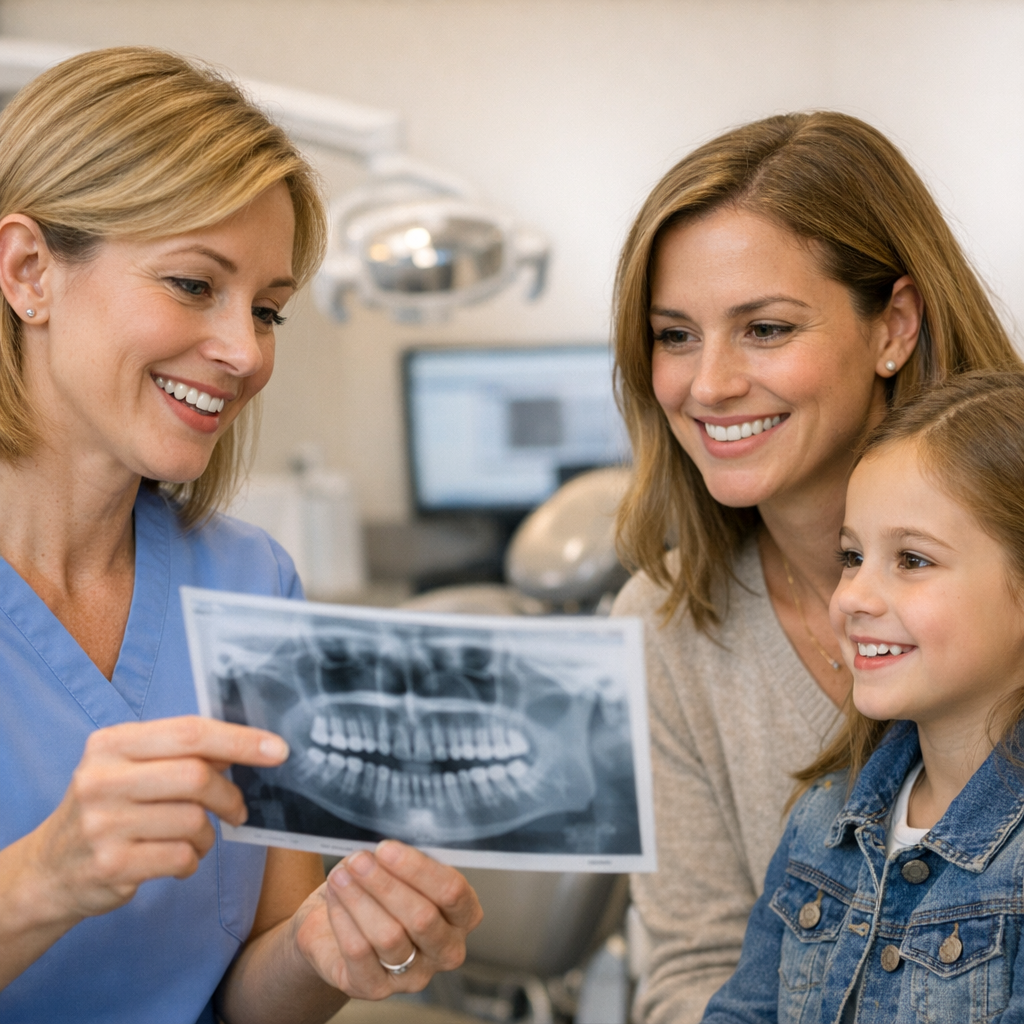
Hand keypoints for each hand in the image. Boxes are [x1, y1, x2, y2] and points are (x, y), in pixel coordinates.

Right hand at [22, 715, 288, 924]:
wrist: (49, 870)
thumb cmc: (108, 809)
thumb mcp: (130, 768)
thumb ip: (180, 753)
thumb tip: (247, 746)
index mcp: (111, 743)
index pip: (189, 732)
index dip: (240, 740)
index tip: (278, 750)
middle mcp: (101, 779)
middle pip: (196, 777)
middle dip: (229, 796)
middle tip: (238, 810)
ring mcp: (103, 824)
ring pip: (193, 821)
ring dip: (209, 835)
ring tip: (195, 838)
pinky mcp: (111, 866)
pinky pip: (182, 857)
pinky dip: (192, 860)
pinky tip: (175, 859)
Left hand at [290, 840, 482, 999]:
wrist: (336, 925)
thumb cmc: (378, 891)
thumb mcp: (398, 870)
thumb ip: (405, 860)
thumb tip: (388, 847)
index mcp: (462, 916)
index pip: (452, 892)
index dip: (419, 870)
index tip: (387, 849)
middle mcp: (445, 950)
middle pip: (422, 918)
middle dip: (386, 884)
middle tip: (360, 860)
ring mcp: (413, 975)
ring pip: (389, 936)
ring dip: (361, 898)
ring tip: (342, 874)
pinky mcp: (376, 988)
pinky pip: (359, 953)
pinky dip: (344, 918)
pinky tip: (336, 897)